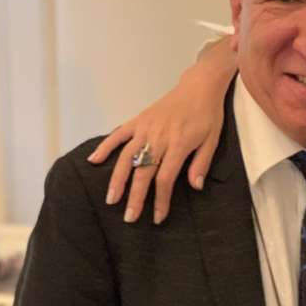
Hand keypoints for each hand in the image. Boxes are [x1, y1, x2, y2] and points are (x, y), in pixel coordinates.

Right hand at [88, 37, 236, 223]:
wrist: (199, 87)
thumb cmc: (208, 116)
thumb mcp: (212, 141)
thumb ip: (201, 164)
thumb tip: (195, 187)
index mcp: (179, 145)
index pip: (165, 179)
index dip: (160, 200)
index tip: (157, 218)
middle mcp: (159, 137)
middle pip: (143, 172)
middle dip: (135, 197)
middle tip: (129, 217)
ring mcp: (145, 128)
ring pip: (126, 156)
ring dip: (117, 179)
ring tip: (111, 199)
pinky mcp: (138, 120)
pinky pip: (118, 134)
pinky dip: (105, 146)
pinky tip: (93, 161)